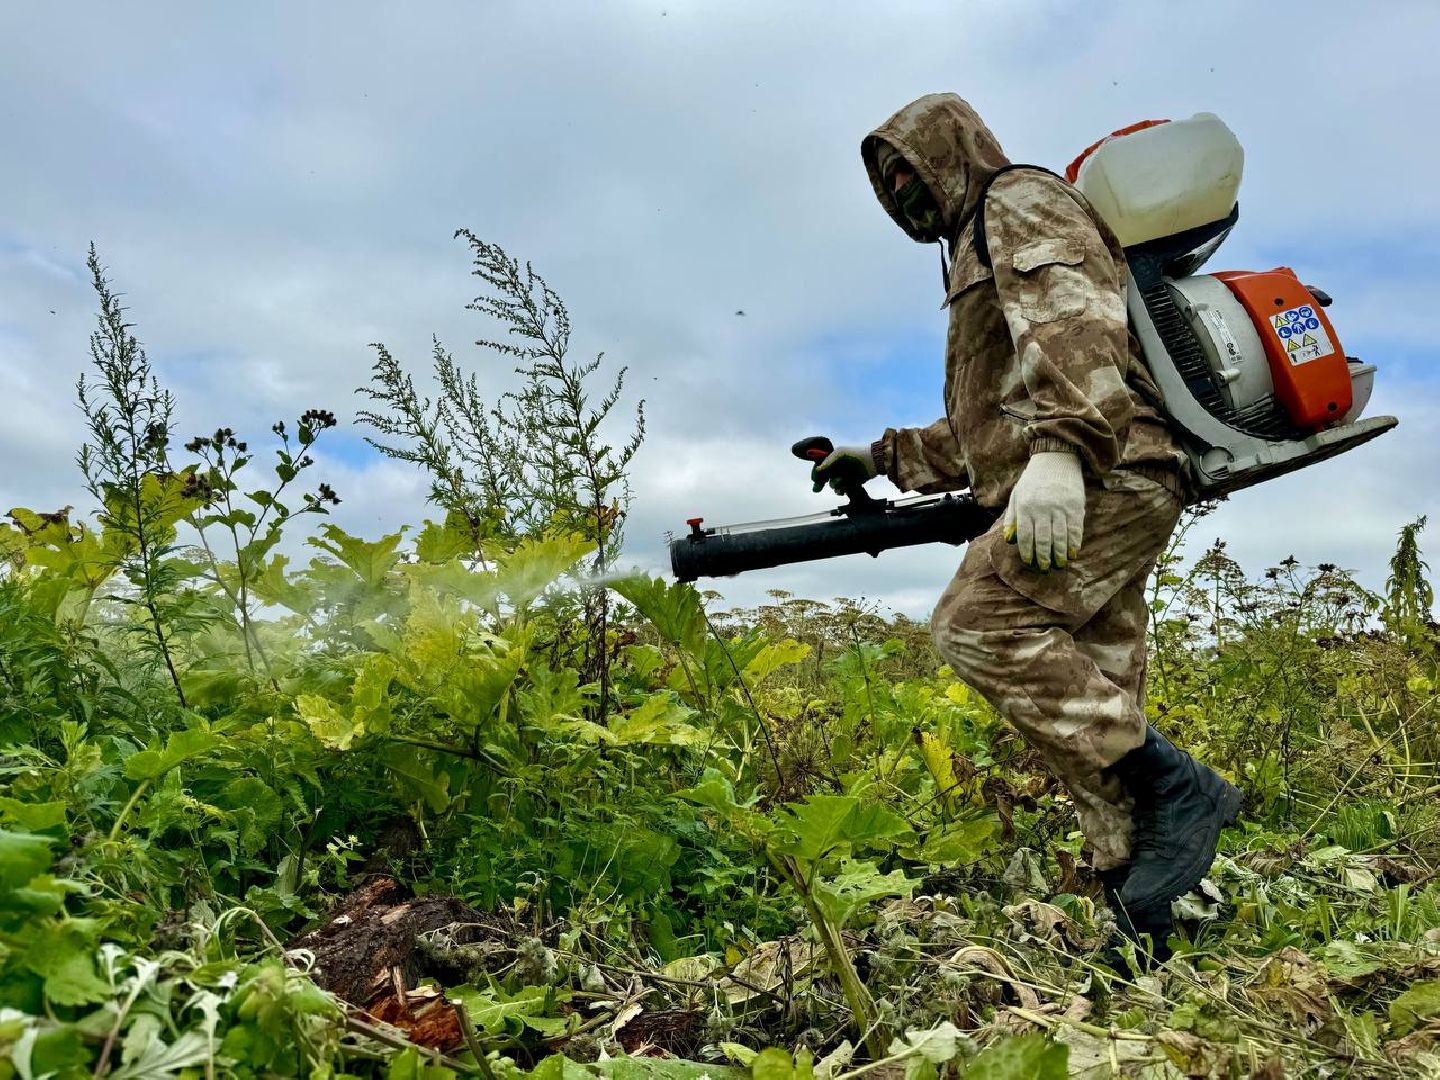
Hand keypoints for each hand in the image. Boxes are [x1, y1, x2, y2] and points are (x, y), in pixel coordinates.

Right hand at [812, 444, 877, 493]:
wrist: (873, 461)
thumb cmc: (856, 454)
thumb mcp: (840, 453)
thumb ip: (828, 461)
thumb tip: (818, 469)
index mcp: (833, 459)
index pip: (821, 467)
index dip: (816, 473)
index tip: (815, 479)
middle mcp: (837, 468)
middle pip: (825, 478)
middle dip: (820, 483)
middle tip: (817, 489)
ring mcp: (844, 476)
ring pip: (833, 485)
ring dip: (835, 485)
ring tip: (841, 482)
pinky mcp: (851, 483)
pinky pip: (842, 489)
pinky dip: (841, 490)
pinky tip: (843, 489)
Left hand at [1003, 451, 1084, 570]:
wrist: (1056, 458)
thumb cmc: (1033, 479)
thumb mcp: (1017, 494)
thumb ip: (1011, 517)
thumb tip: (1008, 539)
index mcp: (1026, 507)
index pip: (1026, 535)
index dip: (1027, 551)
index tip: (1029, 562)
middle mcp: (1043, 509)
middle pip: (1043, 540)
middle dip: (1043, 557)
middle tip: (1044, 568)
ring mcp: (1060, 508)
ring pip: (1060, 537)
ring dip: (1059, 554)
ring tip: (1058, 564)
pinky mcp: (1076, 506)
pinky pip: (1075, 529)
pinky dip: (1074, 543)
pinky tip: (1072, 553)